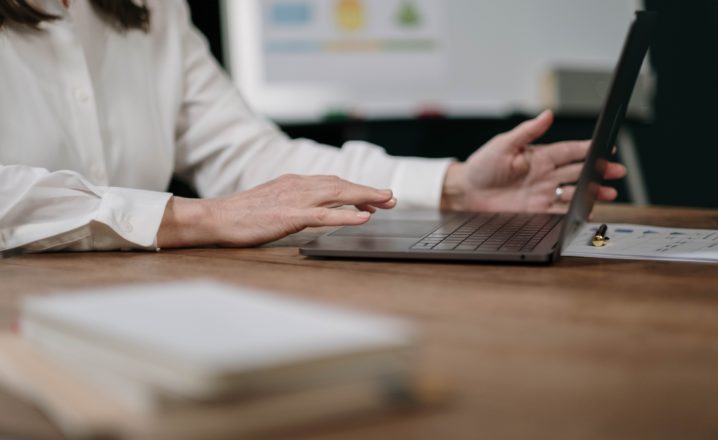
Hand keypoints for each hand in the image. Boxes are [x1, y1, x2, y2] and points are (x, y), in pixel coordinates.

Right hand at [157, 174, 395, 247]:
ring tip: (386, 202)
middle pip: (341, 185)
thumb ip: (296, 202)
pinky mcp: (289, 215)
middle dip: (369, 191)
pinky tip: (364, 217)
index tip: (375, 197)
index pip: (333, 183)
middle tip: (391, 198)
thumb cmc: (243, 214)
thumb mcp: (274, 201)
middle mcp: (298, 186)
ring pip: (338, 194)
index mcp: (295, 182)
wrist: (217, 217)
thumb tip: (317, 209)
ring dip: (365, 197)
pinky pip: (324, 215)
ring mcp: (294, 199)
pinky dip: (346, 215)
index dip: (357, 189)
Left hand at [441, 110, 626, 211]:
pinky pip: (559, 211)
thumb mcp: (503, 144)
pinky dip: (574, 211)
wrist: (465, 191)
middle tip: (617, 171)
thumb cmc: (481, 165)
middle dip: (599, 170)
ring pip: (573, 191)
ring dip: (591, 191)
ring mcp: (541, 192)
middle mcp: (544, 174)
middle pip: (578, 170)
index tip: (607, 147)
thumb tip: (547, 114)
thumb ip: (526, 131)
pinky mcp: (535, 209)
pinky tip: (587, 210)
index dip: (588, 149)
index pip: (569, 151)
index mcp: (539, 156)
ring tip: (609, 192)